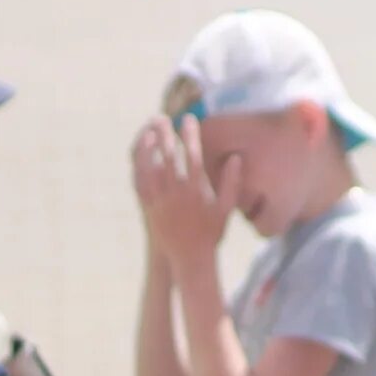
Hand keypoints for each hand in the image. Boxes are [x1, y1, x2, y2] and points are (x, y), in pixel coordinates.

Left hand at [131, 114, 237, 263]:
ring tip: (149, 130)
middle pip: (168, 156)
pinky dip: (140, 165)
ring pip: (150, 166)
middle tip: (163, 117)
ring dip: (148, 146)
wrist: (190, 258)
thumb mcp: (226, 209)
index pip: (192, 156)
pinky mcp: (148, 207)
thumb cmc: (212, 233)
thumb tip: (236, 158)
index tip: (188, 120)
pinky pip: (140, 182)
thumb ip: (231, 183)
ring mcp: (160, 200)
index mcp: (196, 192)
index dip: (190, 135)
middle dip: (165, 133)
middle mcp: (176, 193)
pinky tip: (140, 154)